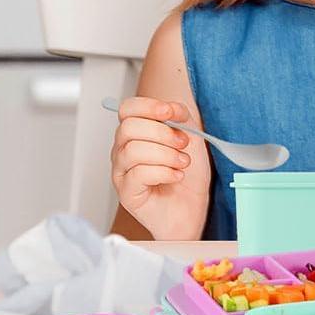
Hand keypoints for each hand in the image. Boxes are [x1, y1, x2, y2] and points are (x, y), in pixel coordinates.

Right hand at [110, 97, 208, 239]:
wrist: (192, 209)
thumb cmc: (188, 176)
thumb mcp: (191, 139)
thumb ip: (181, 118)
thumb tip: (172, 108)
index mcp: (136, 134)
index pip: (128, 109)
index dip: (149, 106)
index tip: (171, 113)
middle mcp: (123, 151)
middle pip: (129, 128)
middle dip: (163, 133)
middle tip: (183, 144)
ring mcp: (121, 172)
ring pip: (133, 150)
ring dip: (166, 155)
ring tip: (182, 163)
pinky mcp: (126, 193)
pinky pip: (139, 174)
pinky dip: (165, 172)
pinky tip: (176, 176)